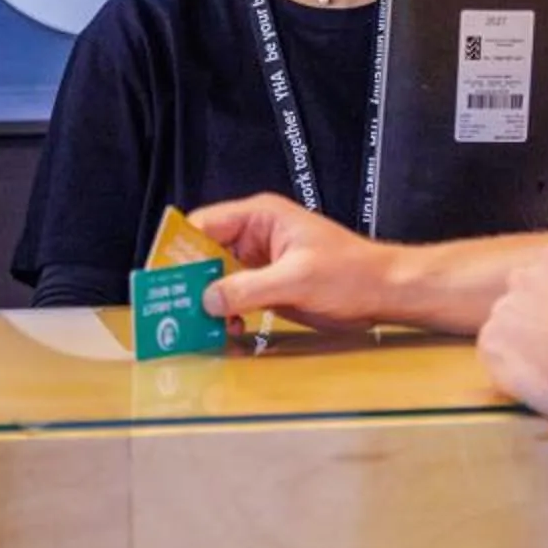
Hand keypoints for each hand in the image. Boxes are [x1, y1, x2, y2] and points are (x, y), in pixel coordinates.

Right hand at [192, 193, 408, 331]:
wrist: (385, 291)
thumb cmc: (351, 273)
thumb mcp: (296, 279)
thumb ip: (248, 287)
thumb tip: (207, 299)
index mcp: (260, 217)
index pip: (204, 224)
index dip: (179, 248)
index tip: (162, 275)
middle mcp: (255, 235)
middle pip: (205, 253)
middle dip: (190, 280)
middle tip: (173, 307)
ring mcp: (261, 262)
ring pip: (217, 278)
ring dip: (207, 302)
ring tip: (199, 325)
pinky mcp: (268, 286)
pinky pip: (235, 297)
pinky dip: (227, 313)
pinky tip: (227, 330)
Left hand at [476, 247, 547, 417]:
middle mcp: (524, 277)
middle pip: (520, 290)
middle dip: (532, 310)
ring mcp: (503, 309)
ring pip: (505, 321)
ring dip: (518, 338)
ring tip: (543, 364)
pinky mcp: (489, 342)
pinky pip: (492, 350)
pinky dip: (505, 363)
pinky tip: (529, 377)